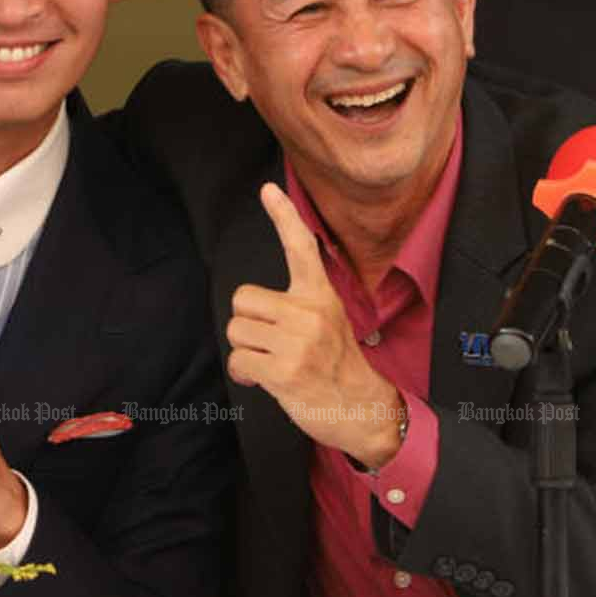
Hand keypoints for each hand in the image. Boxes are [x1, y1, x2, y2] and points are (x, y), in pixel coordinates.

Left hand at [226, 182, 405, 468]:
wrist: (359, 407)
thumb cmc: (335, 363)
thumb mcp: (328, 319)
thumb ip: (297, 303)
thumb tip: (249, 305)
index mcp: (320, 296)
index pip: (300, 247)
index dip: (284, 216)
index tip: (268, 189)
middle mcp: (310, 313)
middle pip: (242, 299)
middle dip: (246, 323)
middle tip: (269, 341)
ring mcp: (298, 343)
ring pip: (236, 330)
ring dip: (245, 350)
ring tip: (270, 361)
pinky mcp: (284, 371)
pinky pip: (239, 360)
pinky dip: (244, 374)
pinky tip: (263, 379)